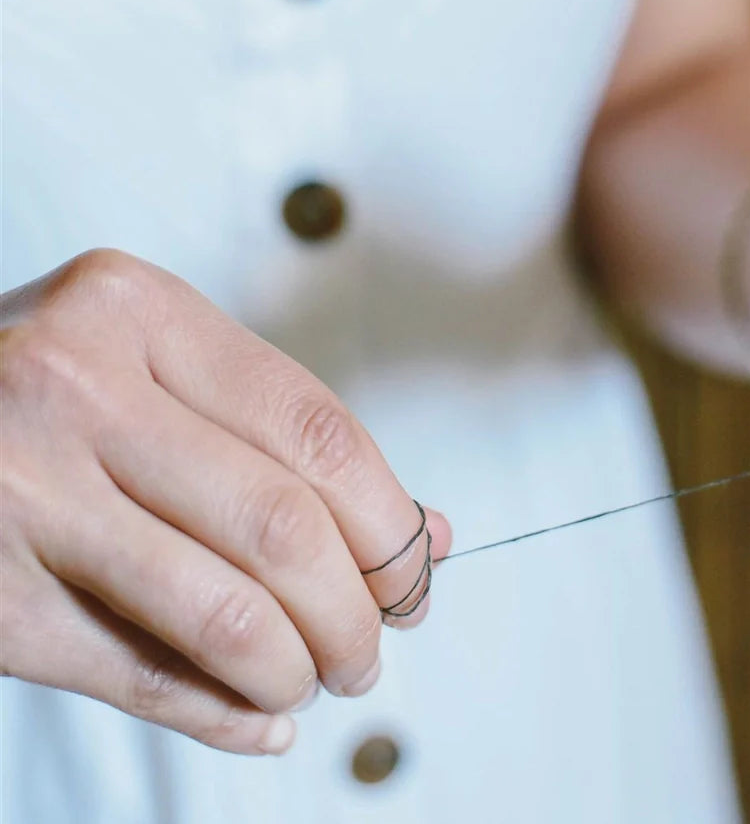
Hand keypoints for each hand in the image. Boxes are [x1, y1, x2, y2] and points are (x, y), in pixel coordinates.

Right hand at [0, 250, 449, 753]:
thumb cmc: (44, 395)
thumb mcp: (154, 368)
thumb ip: (282, 441)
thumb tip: (428, 531)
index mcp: (139, 312)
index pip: (317, 432)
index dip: (390, 520)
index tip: (417, 573)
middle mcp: (76, 386)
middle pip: (283, 525)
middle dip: (357, 611)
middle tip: (371, 644)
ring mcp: (21, 492)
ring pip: (225, 613)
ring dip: (297, 670)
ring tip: (314, 679)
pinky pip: (138, 675)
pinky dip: (222, 714)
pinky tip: (258, 719)